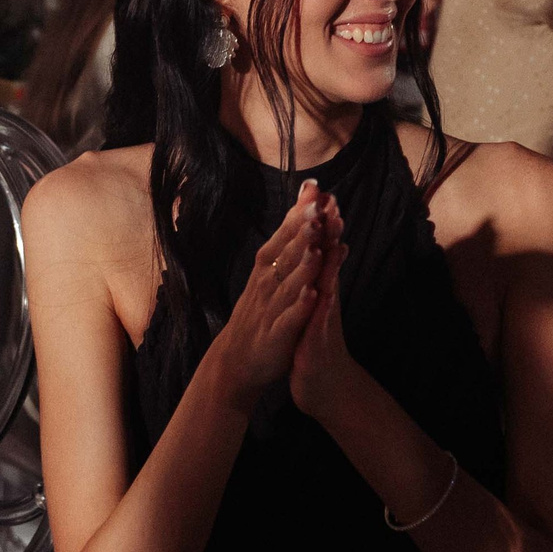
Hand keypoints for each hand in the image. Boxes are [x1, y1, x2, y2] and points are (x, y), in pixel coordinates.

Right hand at [201, 181, 327, 411]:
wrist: (236, 361)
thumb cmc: (258, 313)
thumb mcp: (268, 275)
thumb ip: (286, 243)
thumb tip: (302, 208)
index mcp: (265, 269)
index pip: (282, 236)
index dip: (297, 214)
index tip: (314, 190)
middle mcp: (265, 285)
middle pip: (285, 254)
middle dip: (301, 232)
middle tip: (316, 208)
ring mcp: (269, 310)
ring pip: (288, 284)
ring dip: (302, 265)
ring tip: (317, 247)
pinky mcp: (276, 336)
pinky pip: (289, 319)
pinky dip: (299, 307)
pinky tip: (312, 295)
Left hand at [287, 186, 359, 417]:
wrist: (322, 384)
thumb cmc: (314, 341)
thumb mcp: (315, 303)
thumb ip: (319, 274)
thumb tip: (326, 246)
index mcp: (319, 287)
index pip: (321, 248)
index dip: (321, 222)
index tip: (321, 193)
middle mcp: (325, 298)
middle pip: (329, 260)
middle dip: (330, 232)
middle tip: (333, 201)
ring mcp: (324, 318)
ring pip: (328, 284)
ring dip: (330, 260)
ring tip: (332, 235)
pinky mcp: (318, 340)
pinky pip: (320, 321)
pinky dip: (320, 304)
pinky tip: (320, 289)